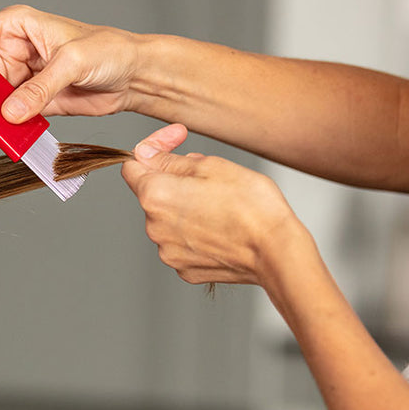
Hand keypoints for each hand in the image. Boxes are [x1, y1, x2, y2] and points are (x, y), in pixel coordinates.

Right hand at [0, 5, 143, 122]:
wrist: (133, 75)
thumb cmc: (108, 50)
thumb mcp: (73, 62)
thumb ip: (40, 88)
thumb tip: (10, 111)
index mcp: (16, 26)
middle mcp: (14, 51)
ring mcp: (23, 79)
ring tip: (6, 131)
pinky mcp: (34, 102)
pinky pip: (12, 118)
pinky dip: (11, 129)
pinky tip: (18, 136)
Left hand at [121, 124, 308, 285]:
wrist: (275, 251)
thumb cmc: (251, 206)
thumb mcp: (211, 165)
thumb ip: (170, 160)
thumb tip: (147, 156)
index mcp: (155, 196)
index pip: (132, 165)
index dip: (154, 147)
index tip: (176, 141)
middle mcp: (154, 227)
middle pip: (153, 194)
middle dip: (174, 180)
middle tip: (210, 176)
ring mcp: (169, 252)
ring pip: (168, 219)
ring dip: (186, 207)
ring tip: (221, 204)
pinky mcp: (185, 269)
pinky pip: (182, 243)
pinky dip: (196, 232)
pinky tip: (221, 227)